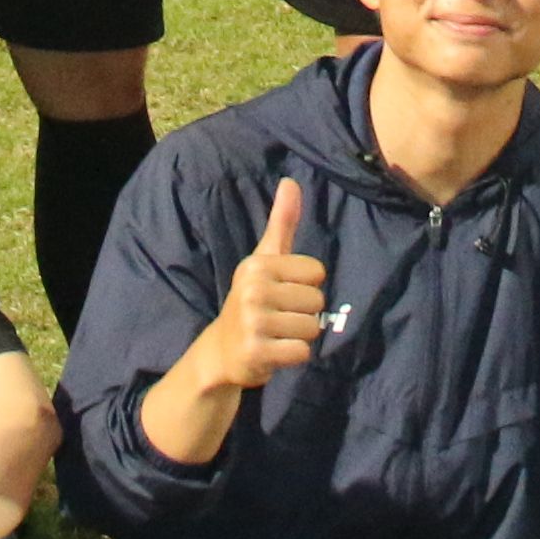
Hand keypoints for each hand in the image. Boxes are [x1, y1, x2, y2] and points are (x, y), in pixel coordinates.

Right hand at [181, 178, 328, 401]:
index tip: (282, 293)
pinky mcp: (256, 351)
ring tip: (277, 334)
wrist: (222, 350)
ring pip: (312, 328)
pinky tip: (274, 351)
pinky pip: (302, 352)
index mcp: (258, 265)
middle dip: (304, 314)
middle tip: (279, 318)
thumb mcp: (264, 260)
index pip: (316, 272)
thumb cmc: (251, 300)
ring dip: (299, 336)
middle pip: (317, 301)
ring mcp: (253, 321)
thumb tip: (291, 182)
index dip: (305, 286)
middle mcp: (253, 289)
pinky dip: (293, 357)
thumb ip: (282, 223)